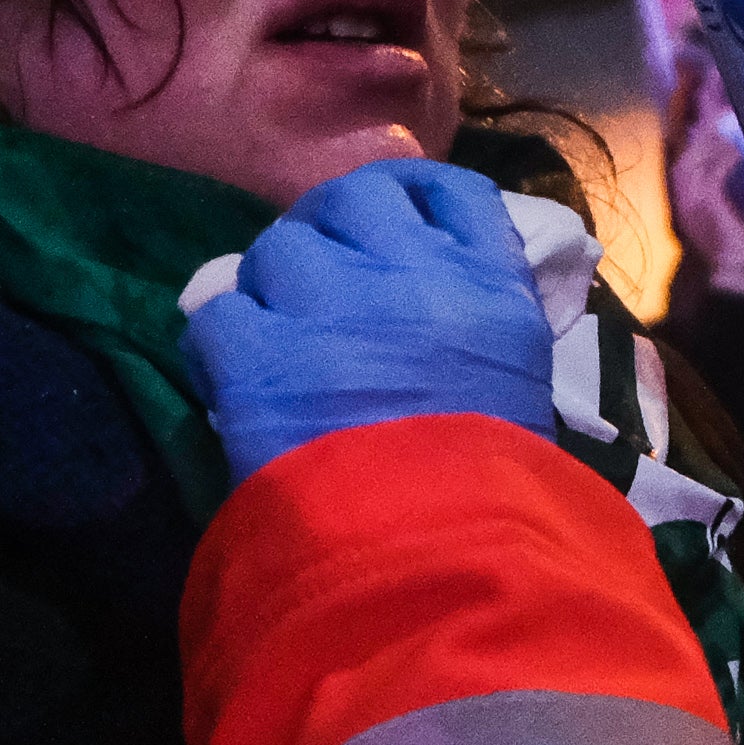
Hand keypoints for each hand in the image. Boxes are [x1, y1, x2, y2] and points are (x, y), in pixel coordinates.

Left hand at [178, 159, 559, 484]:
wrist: (438, 553)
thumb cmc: (501, 487)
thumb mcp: (524, 382)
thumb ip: (488, 322)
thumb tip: (452, 307)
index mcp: (485, 279)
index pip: (450, 191)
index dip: (418, 197)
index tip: (403, 220)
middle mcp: (404, 268)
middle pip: (352, 200)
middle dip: (336, 231)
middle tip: (329, 279)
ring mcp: (323, 301)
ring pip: (279, 250)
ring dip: (280, 287)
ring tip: (286, 339)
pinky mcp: (254, 350)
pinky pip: (219, 313)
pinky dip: (226, 344)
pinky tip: (240, 382)